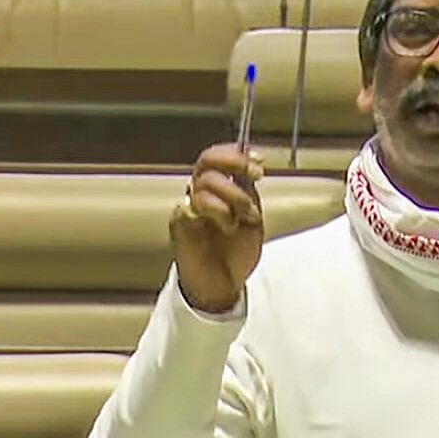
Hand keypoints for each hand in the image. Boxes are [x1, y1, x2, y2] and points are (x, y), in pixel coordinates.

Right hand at [169, 145, 264, 313]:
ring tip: (244, 217)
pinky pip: (196, 203)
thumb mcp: (251, 215)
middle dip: (233, 162)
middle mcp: (200, 192)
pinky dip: (218, 210)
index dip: (236, 153)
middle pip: (207, 160)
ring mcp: (189, 205)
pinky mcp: (180, 221)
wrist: (222, 283)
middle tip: (253, 174)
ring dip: (233, 195)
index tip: (257, 159)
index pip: (218, 157)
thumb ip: (248, 190)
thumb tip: (253, 160)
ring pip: (206, 181)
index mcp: (217, 187)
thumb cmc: (236, 251)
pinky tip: (228, 225)